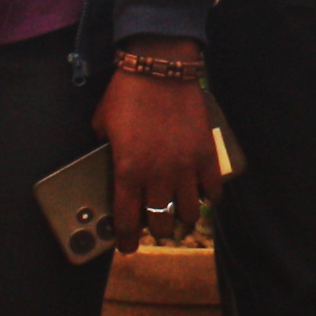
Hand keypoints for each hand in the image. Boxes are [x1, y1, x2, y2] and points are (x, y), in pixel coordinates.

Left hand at [100, 41, 216, 250]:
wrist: (160, 68)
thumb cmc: (126, 93)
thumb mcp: (102, 124)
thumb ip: (107, 150)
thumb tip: (110, 161)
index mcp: (128, 171)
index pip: (127, 220)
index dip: (126, 239)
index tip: (126, 247)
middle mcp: (158, 175)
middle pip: (161, 221)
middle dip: (156, 229)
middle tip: (155, 226)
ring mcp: (185, 167)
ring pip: (188, 211)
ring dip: (182, 218)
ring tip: (179, 215)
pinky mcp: (206, 154)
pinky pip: (212, 189)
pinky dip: (209, 198)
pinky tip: (204, 197)